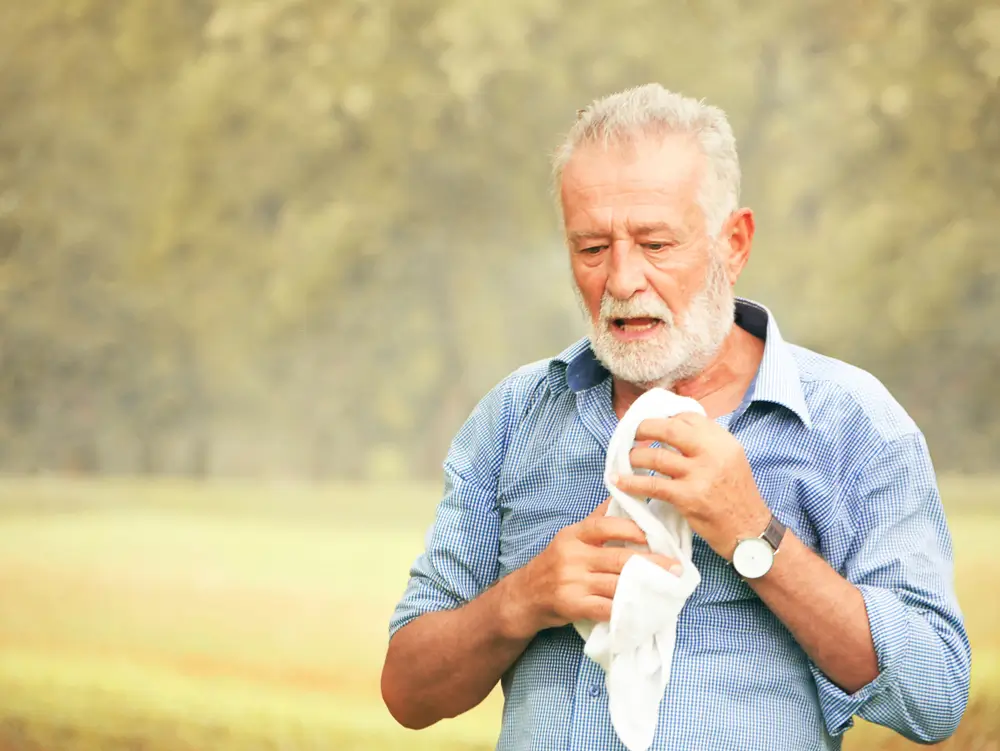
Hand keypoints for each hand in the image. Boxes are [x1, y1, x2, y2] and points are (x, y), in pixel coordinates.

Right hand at [502, 499, 681, 638]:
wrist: (524, 597)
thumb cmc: (554, 564)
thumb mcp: (569, 537)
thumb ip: (596, 520)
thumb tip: (623, 494)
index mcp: (573, 535)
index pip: (605, 526)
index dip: (632, 529)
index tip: (656, 536)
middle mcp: (572, 556)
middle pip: (618, 558)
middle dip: (651, 563)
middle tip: (675, 567)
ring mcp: (572, 582)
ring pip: (616, 583)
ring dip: (645, 588)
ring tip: (667, 589)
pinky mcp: (573, 606)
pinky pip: (606, 608)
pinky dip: (626, 609)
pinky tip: (643, 610)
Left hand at [612, 412, 771, 559]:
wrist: (749, 532)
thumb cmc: (735, 497)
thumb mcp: (729, 460)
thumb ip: (705, 444)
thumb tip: (670, 429)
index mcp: (723, 441)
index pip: (688, 417)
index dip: (665, 419)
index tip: (651, 424)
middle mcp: (713, 453)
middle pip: (669, 429)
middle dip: (644, 428)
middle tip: (631, 433)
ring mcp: (701, 475)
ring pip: (656, 456)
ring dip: (635, 456)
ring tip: (626, 459)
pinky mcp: (688, 497)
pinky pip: (652, 484)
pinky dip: (632, 482)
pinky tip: (619, 481)